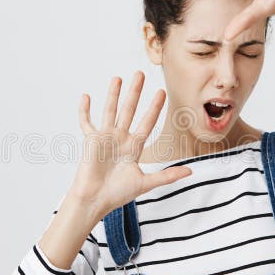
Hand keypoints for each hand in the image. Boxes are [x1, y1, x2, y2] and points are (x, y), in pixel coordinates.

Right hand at [68, 71, 191, 219]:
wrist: (95, 200)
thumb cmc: (118, 194)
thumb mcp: (145, 183)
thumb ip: (167, 176)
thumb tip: (191, 172)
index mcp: (134, 147)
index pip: (147, 122)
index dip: (154, 107)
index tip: (162, 92)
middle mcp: (120, 138)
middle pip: (129, 110)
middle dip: (135, 92)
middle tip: (141, 73)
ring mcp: (105, 138)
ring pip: (110, 110)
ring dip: (113, 94)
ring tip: (118, 78)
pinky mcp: (91, 141)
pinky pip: (86, 122)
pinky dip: (84, 110)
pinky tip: (86, 96)